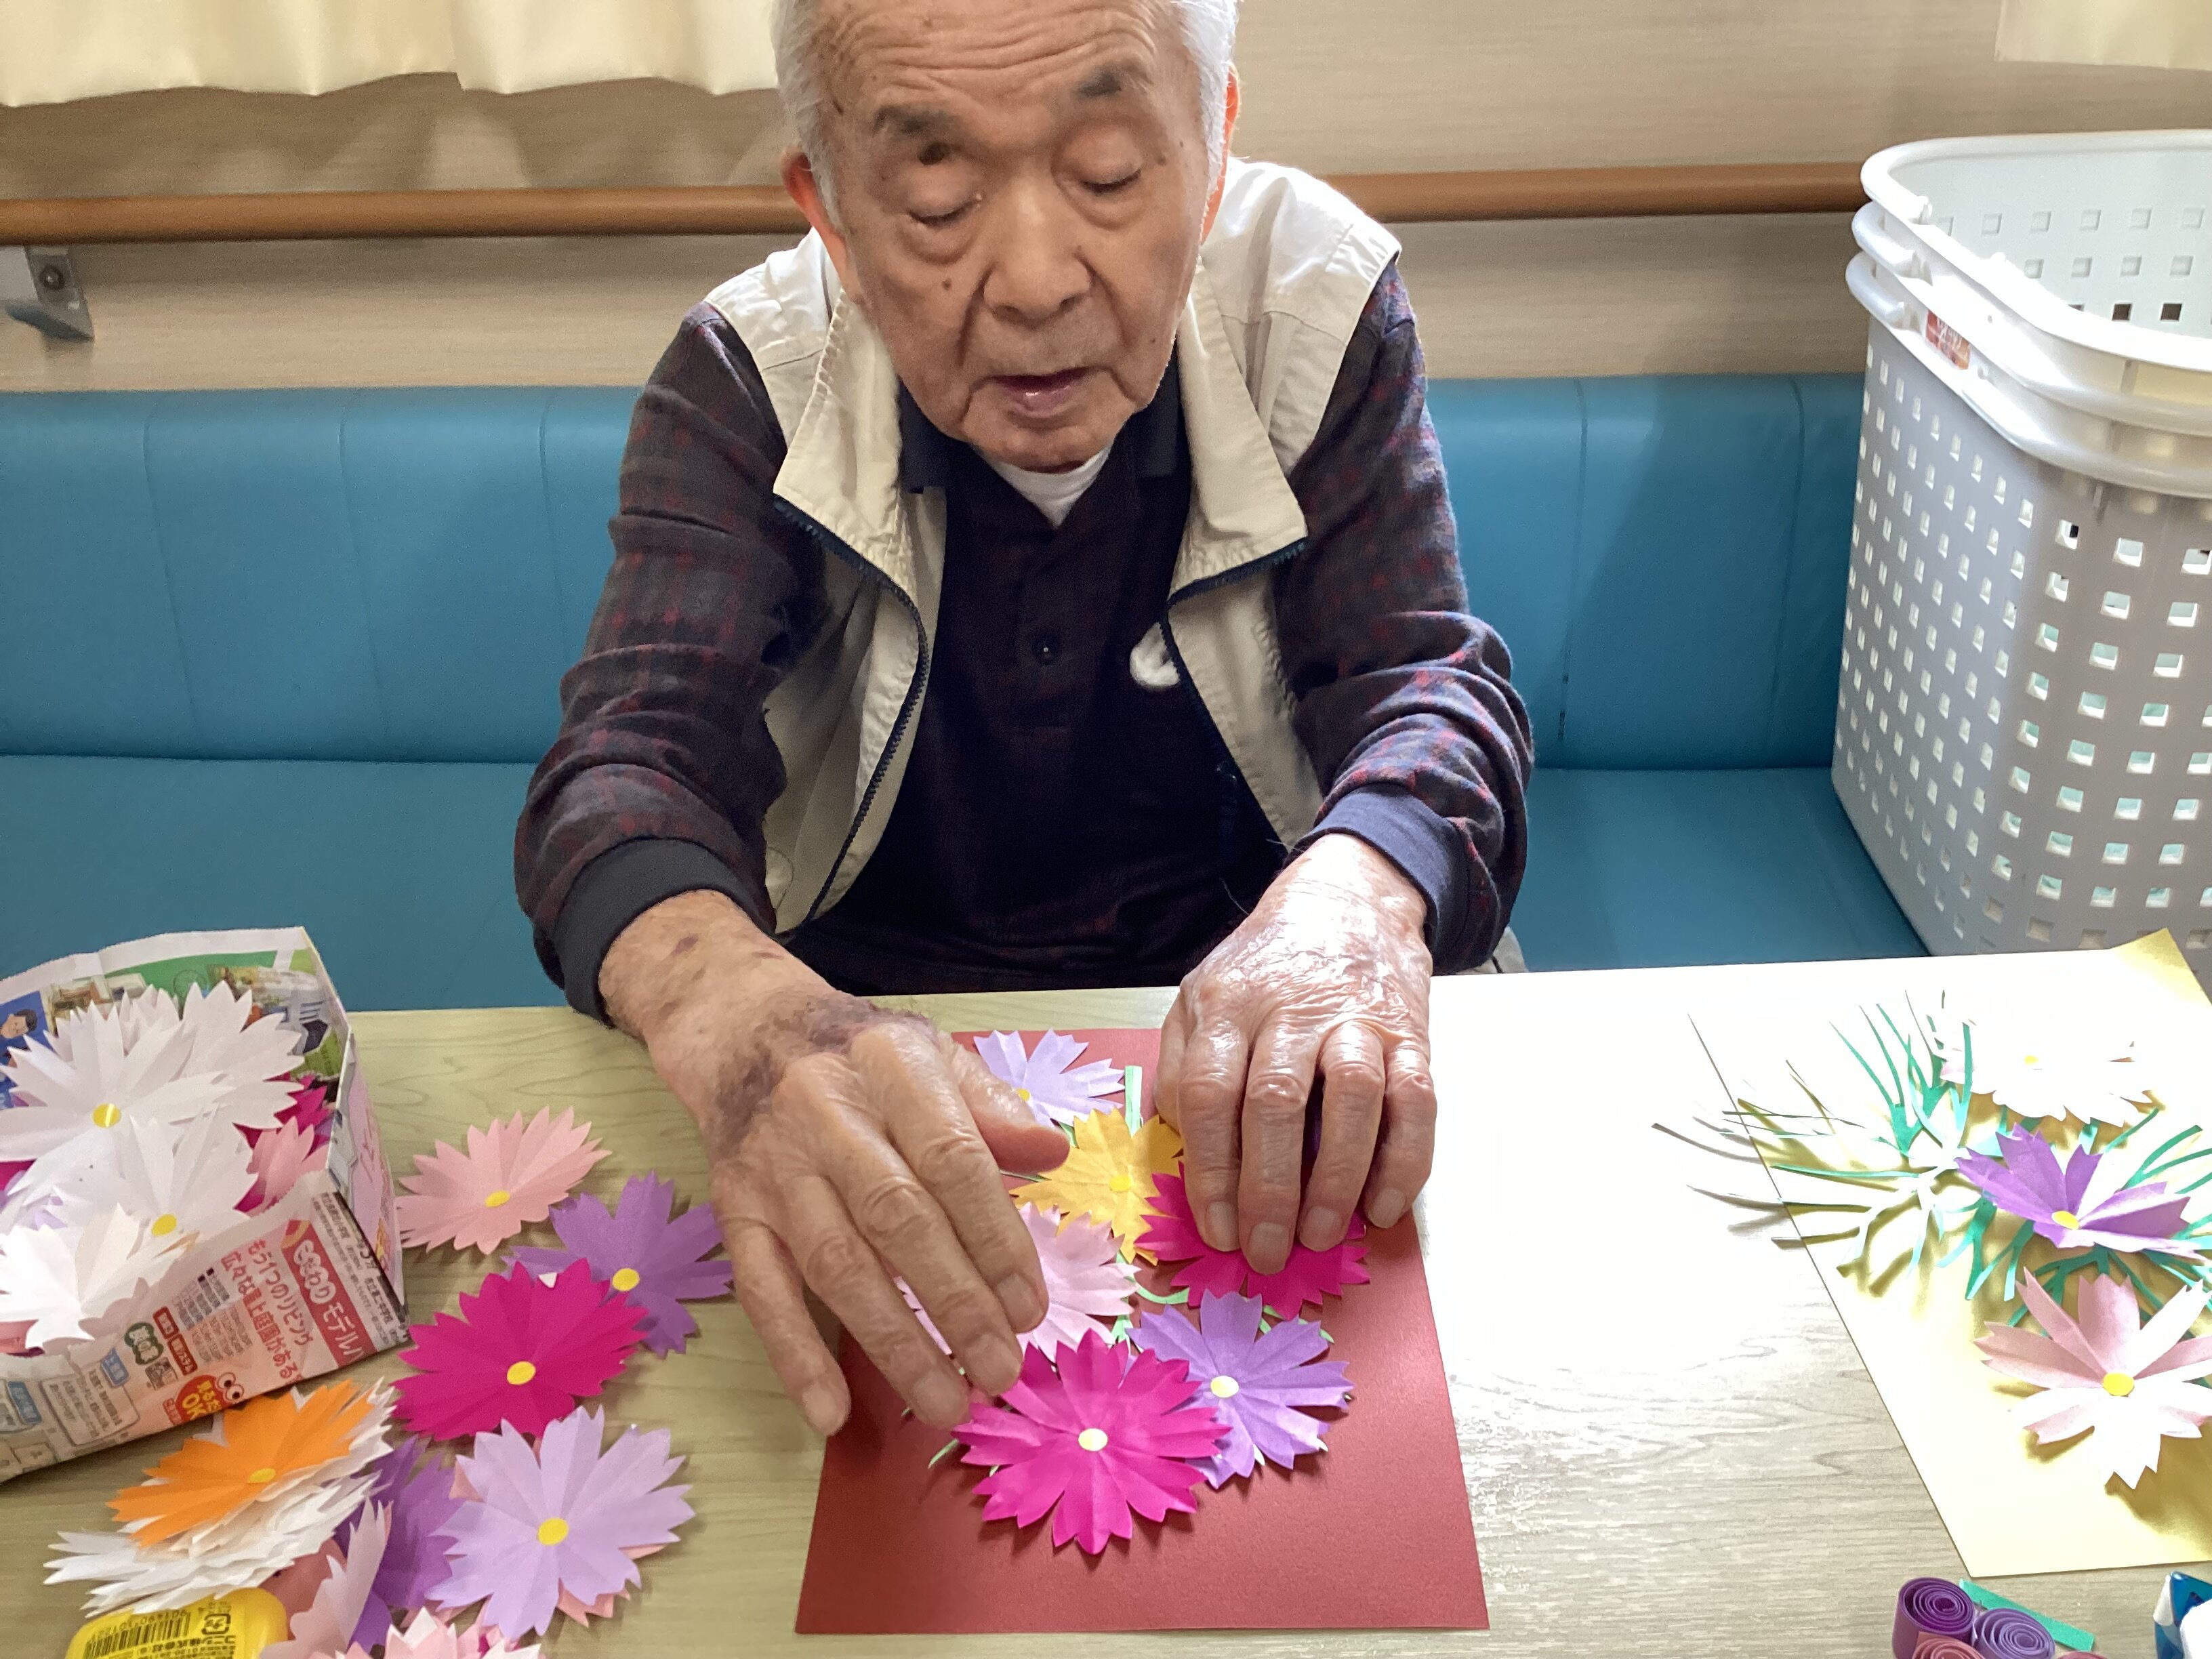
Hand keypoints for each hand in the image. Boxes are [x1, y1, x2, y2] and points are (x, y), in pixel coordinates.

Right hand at [599, 891, 1069, 1435]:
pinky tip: (831, 1412)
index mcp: (893, 1070)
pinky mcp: (735, 1211)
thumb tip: (1054, 1152)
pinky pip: (762, 1290)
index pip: (953, 1161)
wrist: (747, 1036)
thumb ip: (993, 1107)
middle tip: (1000, 1370)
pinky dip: (795, 1354)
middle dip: (955, 1303)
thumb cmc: (864, 1057)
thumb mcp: (935, 1054)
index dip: (995, 1239)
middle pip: (898, 1220)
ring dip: (892, 1342)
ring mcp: (776, 1170)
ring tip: (945, 1402)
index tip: (1031, 1308)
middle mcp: (829, 1118)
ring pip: (837, 1264)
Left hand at [1156, 834, 1435, 1273]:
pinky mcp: (1411, 1033)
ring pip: (1353, 1099)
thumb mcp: (1200, 998)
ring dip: (1338, 1178)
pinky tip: (1383, 1206)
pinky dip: (1405, 1159)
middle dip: (1272, 1189)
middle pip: (1278, 1102)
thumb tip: (1187, 1152)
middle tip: (1268, 1251)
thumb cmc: (1264, 969)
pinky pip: (1416, 1100)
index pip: (1212, 1094)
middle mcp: (1293, 1008)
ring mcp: (1357, 1019)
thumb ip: (1184, 1068)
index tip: (1218, 1230)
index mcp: (1228, 1003)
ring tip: (1323, 1235)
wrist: (1347, 901)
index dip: (1212, 1170)